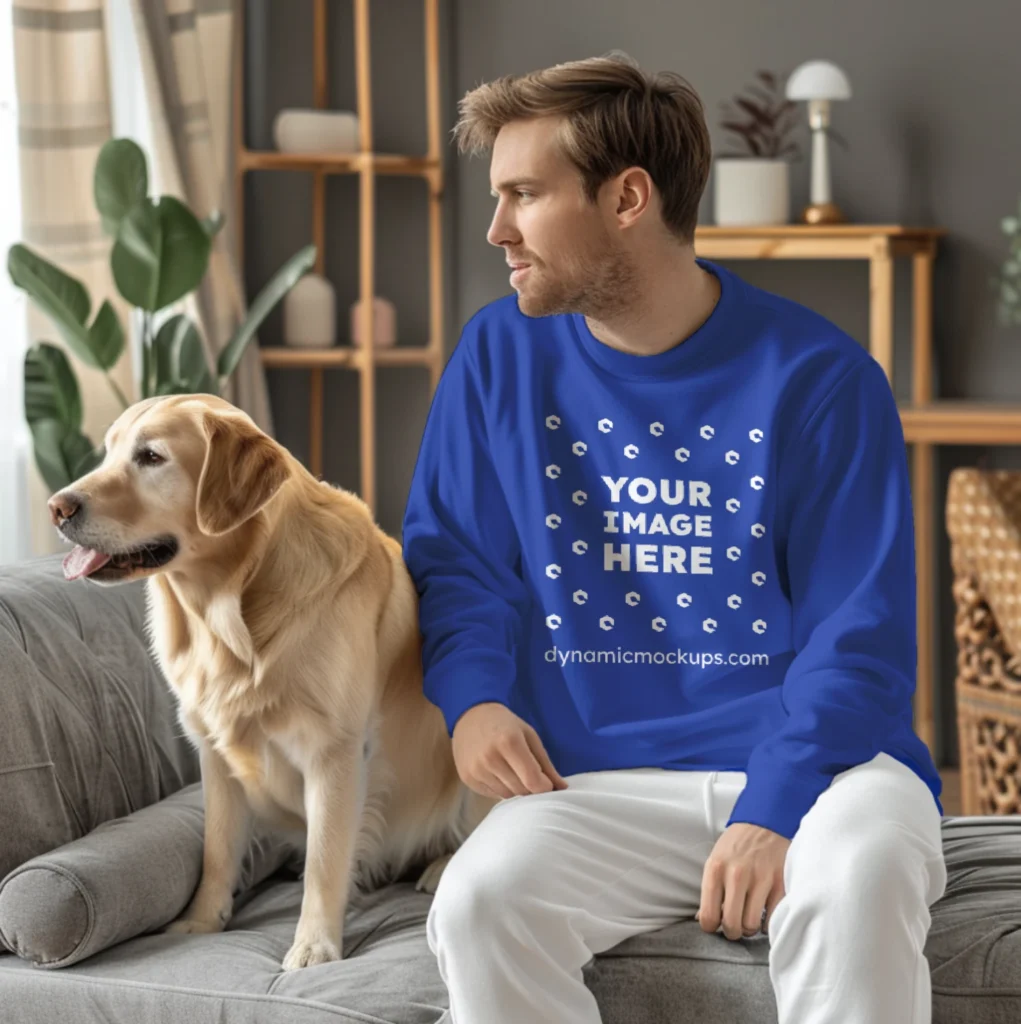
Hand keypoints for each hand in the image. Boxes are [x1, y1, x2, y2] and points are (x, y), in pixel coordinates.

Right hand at [451, 702, 568, 798]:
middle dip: (530, 786)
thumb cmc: (506, 724)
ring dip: (515, 787)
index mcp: (509, 742)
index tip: (546, 781)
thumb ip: (545, 763)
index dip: (545, 786)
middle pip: (521, 790)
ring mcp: (476, 769)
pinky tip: (497, 771)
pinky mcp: (467, 778)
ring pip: (507, 795)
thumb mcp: (529, 736)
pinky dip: (500, 787)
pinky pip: (492, 794)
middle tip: (528, 771)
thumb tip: (562, 788)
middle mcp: (490, 758)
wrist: (471, 716)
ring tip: (510, 768)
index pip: (533, 781)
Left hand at [696, 823, 789, 939]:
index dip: (711, 927)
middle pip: (732, 925)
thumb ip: (709, 889)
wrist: (765, 822)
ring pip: (752, 925)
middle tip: (734, 926)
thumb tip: (702, 919)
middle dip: (732, 932)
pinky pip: (772, 919)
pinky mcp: (780, 883)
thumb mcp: (715, 860)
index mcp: (715, 870)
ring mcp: (760, 879)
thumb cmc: (736, 844)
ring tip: (748, 916)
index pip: (708, 916)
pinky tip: (763, 911)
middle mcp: (736, 875)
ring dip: (750, 927)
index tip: (716, 924)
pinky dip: (767, 922)